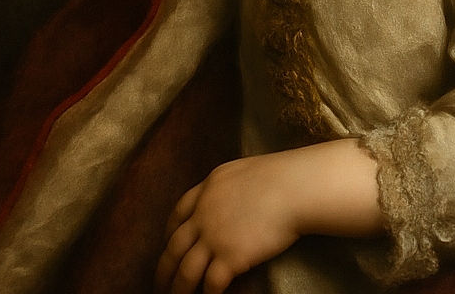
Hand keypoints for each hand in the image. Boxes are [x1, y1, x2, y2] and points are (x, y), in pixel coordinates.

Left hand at [155, 154, 300, 293]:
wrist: (295, 188)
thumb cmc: (281, 176)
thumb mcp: (244, 172)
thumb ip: (229, 188)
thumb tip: (229, 200)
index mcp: (208, 188)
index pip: (178, 213)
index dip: (168, 232)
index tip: (166, 244)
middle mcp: (204, 212)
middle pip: (174, 246)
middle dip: (164, 268)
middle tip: (159, 283)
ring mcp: (215, 236)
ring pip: (185, 271)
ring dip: (179, 289)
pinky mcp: (230, 257)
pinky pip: (211, 283)